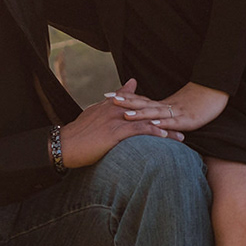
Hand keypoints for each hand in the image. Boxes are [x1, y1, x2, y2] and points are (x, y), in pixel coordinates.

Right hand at [58, 78, 184, 167]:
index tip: (169, 116)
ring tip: (181, 137)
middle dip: (165, 120)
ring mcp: (115, 120)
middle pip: (146, 113)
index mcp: (110, 106)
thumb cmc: (76, 133)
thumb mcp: (92, 114)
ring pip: (146, 122)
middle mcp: (115, 110)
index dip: (154, 111)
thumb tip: (115, 101)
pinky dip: (153, 132)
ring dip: (166, 130)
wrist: (64, 145)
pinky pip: (138, 130)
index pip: (137, 104)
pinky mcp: (114, 132)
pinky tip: (165, 137)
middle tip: (181, 126)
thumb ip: (107, 105)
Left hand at [112, 80, 227, 132]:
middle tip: (107, 99)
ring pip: (155, 112)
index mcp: (162, 104)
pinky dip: (163, 122)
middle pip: (142, 103)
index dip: (123, 98)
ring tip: (125, 113)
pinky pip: (174, 121)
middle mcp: (166, 106)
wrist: (218, 92)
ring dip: (140, 113)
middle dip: (124, 101)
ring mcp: (177, 112)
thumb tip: (151, 121)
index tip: (106, 95)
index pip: (140, 100)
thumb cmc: (199, 102)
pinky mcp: (188, 119)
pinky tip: (153, 124)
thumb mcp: (178, 110)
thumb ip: (163, 114)